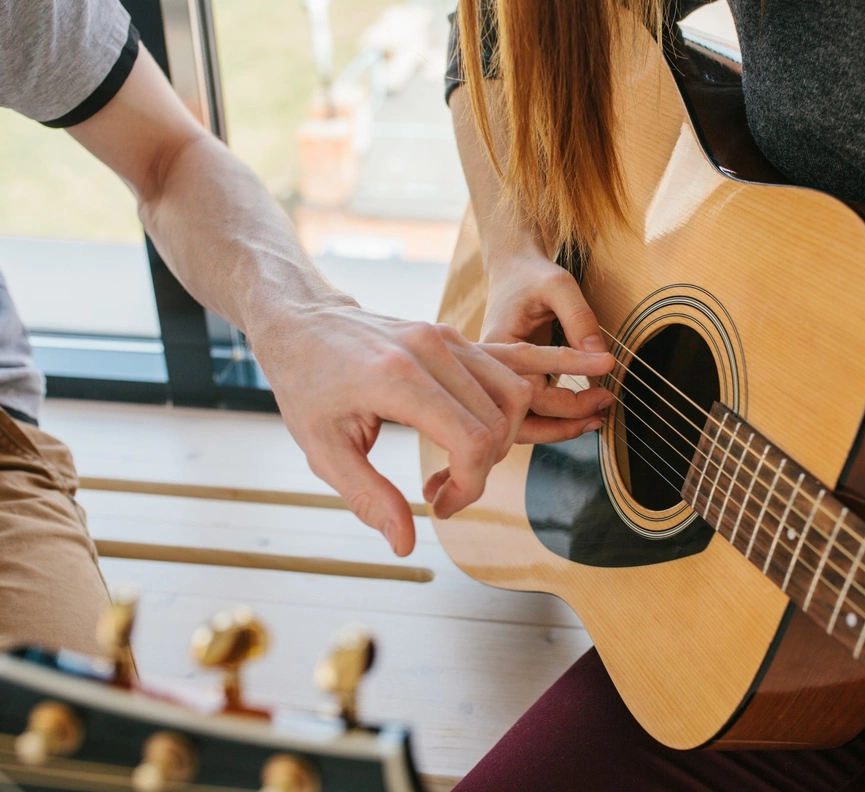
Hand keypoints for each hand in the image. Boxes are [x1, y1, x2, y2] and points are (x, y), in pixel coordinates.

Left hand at [253, 302, 612, 556]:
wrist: (301, 321)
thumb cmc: (306, 384)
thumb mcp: (323, 451)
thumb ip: (368, 498)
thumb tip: (407, 543)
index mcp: (399, 378)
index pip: (473, 440)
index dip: (470, 485)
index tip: (442, 506)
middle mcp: (433, 350)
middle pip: (501, 420)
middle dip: (485, 467)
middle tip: (448, 491)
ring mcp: (449, 338)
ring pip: (515, 392)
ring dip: (506, 435)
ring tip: (468, 461)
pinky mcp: (456, 336)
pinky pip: (511, 364)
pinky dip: (531, 388)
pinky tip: (563, 388)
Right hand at [482, 250, 612, 440]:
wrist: (513, 269)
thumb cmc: (532, 274)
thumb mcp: (558, 285)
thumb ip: (579, 318)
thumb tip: (601, 357)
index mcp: (496, 347)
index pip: (529, 390)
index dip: (569, 396)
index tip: (606, 377)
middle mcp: (490, 370)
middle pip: (520, 417)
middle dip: (565, 421)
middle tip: (603, 409)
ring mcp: (499, 378)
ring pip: (521, 422)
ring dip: (559, 428)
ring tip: (596, 419)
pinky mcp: (512, 381)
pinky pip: (528, 411)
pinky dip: (555, 419)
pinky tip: (584, 414)